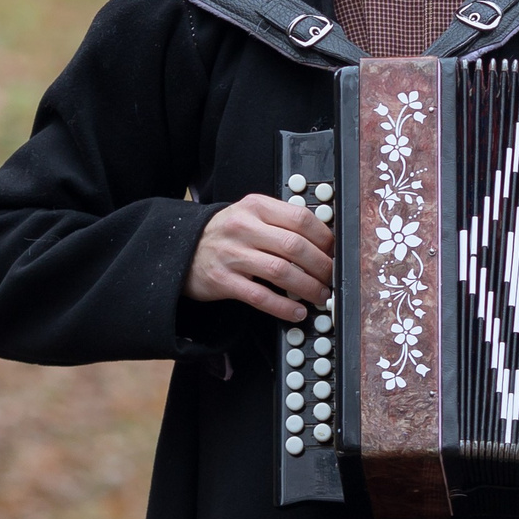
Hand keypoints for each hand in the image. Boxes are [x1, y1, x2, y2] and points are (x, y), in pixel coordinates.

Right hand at [186, 194, 333, 322]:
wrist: (182, 248)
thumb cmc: (227, 233)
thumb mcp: (252, 215)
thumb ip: (282, 222)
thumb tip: (325, 243)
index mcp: (256, 207)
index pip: (301, 218)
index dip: (325, 237)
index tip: (336, 251)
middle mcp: (244, 228)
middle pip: (295, 246)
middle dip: (322, 266)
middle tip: (333, 277)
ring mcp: (232, 254)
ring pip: (281, 272)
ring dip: (308, 287)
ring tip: (322, 296)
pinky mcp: (223, 280)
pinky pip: (260, 296)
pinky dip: (283, 306)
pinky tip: (297, 311)